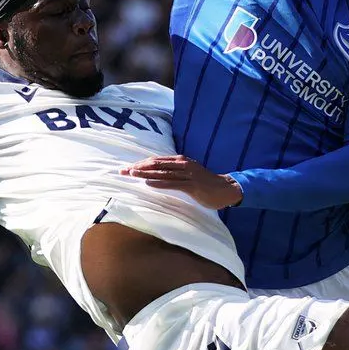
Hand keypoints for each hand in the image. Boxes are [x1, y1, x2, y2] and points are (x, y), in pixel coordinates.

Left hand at [120, 156, 243, 209]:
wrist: (225, 189)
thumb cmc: (205, 183)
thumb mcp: (188, 173)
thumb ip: (175, 172)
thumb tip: (158, 175)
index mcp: (180, 161)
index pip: (157, 160)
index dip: (141, 164)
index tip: (127, 168)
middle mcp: (182, 164)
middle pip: (156, 164)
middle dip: (139, 167)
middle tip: (123, 170)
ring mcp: (187, 174)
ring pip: (162, 172)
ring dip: (146, 173)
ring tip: (132, 174)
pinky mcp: (191, 185)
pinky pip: (173, 183)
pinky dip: (159, 182)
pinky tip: (148, 183)